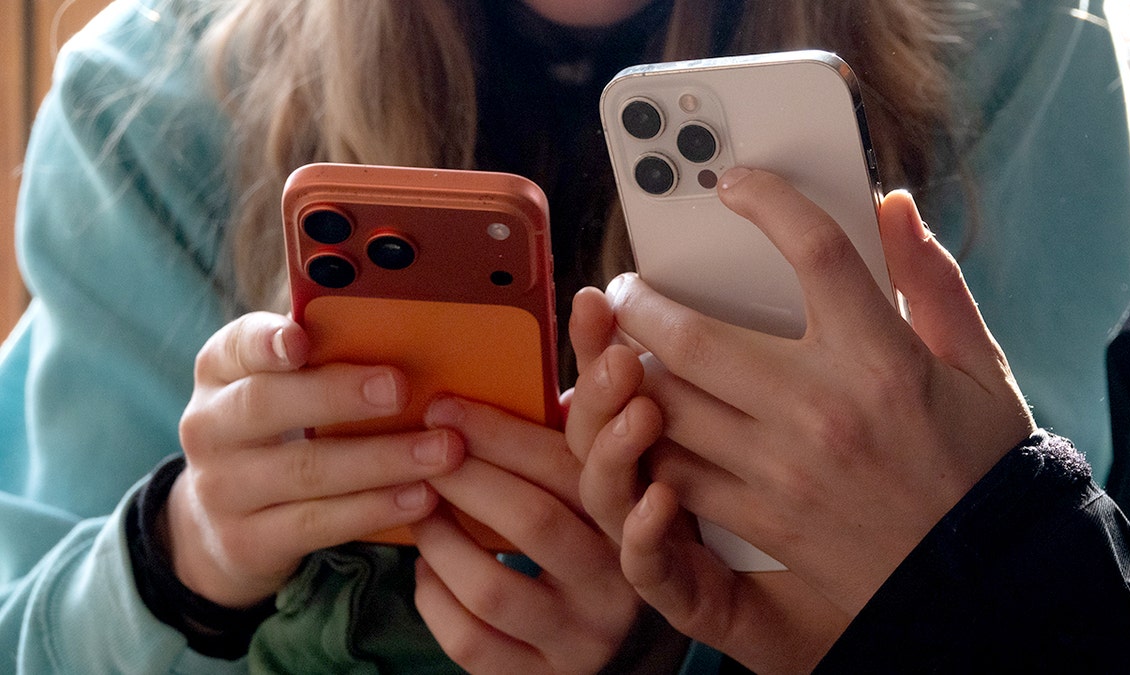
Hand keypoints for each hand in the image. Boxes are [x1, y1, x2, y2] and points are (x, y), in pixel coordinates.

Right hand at [170, 312, 463, 606]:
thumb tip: (407, 326)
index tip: (301, 340)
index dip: (265, 342)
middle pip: (267, 405)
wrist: (223, 529)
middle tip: (400, 388)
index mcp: (220, 374)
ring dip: (383, 460)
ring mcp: (222, 490)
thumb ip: (324, 359)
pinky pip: (319, 523)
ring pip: (307, 470)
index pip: (235, 347)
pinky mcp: (248, 543)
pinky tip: (422, 498)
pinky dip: (375, 509)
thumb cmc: (280, 434)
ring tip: (443, 451)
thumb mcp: (283, 391)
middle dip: (338, 395)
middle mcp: (208, 429)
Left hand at [410, 397, 665, 673]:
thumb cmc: (606, 527)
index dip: (514, 429)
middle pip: (533, 520)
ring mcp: (580, 637)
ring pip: (493, 585)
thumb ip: (600, 394)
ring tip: (418, 497)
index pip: (587, 462)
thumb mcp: (615, 464)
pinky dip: (435, 596)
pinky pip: (471, 641)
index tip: (450, 400)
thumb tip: (587, 303)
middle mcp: (618, 582)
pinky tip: (427, 567)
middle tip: (425, 434)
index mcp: (641, 517)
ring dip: (439, 534)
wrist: (629, 643)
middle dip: (466, 470)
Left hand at [567, 168, 1034, 665]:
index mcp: (881, 360)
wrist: (981, 581)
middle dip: (642, 301)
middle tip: (626, 287)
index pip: (816, 252)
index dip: (768, 202)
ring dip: (630, 371)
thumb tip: (892, 207)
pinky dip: (648, 442)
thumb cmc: (979, 466)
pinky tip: (644, 420)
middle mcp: (822, 408)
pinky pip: (676, 473)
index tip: (734, 184)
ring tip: (622, 352)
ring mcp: (783, 468)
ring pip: (669, 405)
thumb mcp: (978, 367)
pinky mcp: (762, 517)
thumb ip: (931, 282)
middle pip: (695, 336)